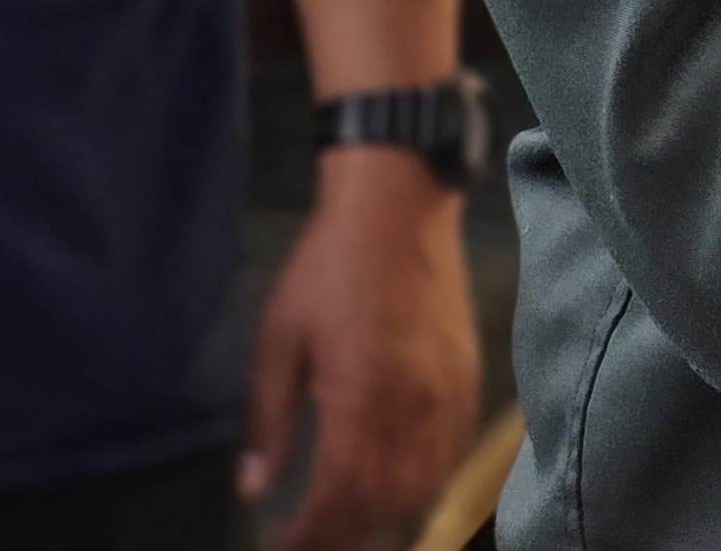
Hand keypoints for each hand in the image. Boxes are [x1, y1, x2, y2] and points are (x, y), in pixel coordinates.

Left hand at [245, 148, 482, 550]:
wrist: (397, 204)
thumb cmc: (328, 266)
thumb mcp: (279, 336)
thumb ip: (268, 419)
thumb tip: (253, 485)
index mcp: (362, 396)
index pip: (339, 498)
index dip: (308, 536)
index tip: (279, 547)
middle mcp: (413, 405)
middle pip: (382, 505)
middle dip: (340, 535)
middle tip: (305, 541)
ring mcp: (448, 393)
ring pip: (423, 487)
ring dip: (382, 517)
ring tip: (344, 523)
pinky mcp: (467, 377)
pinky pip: (452, 454)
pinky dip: (424, 485)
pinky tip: (397, 487)